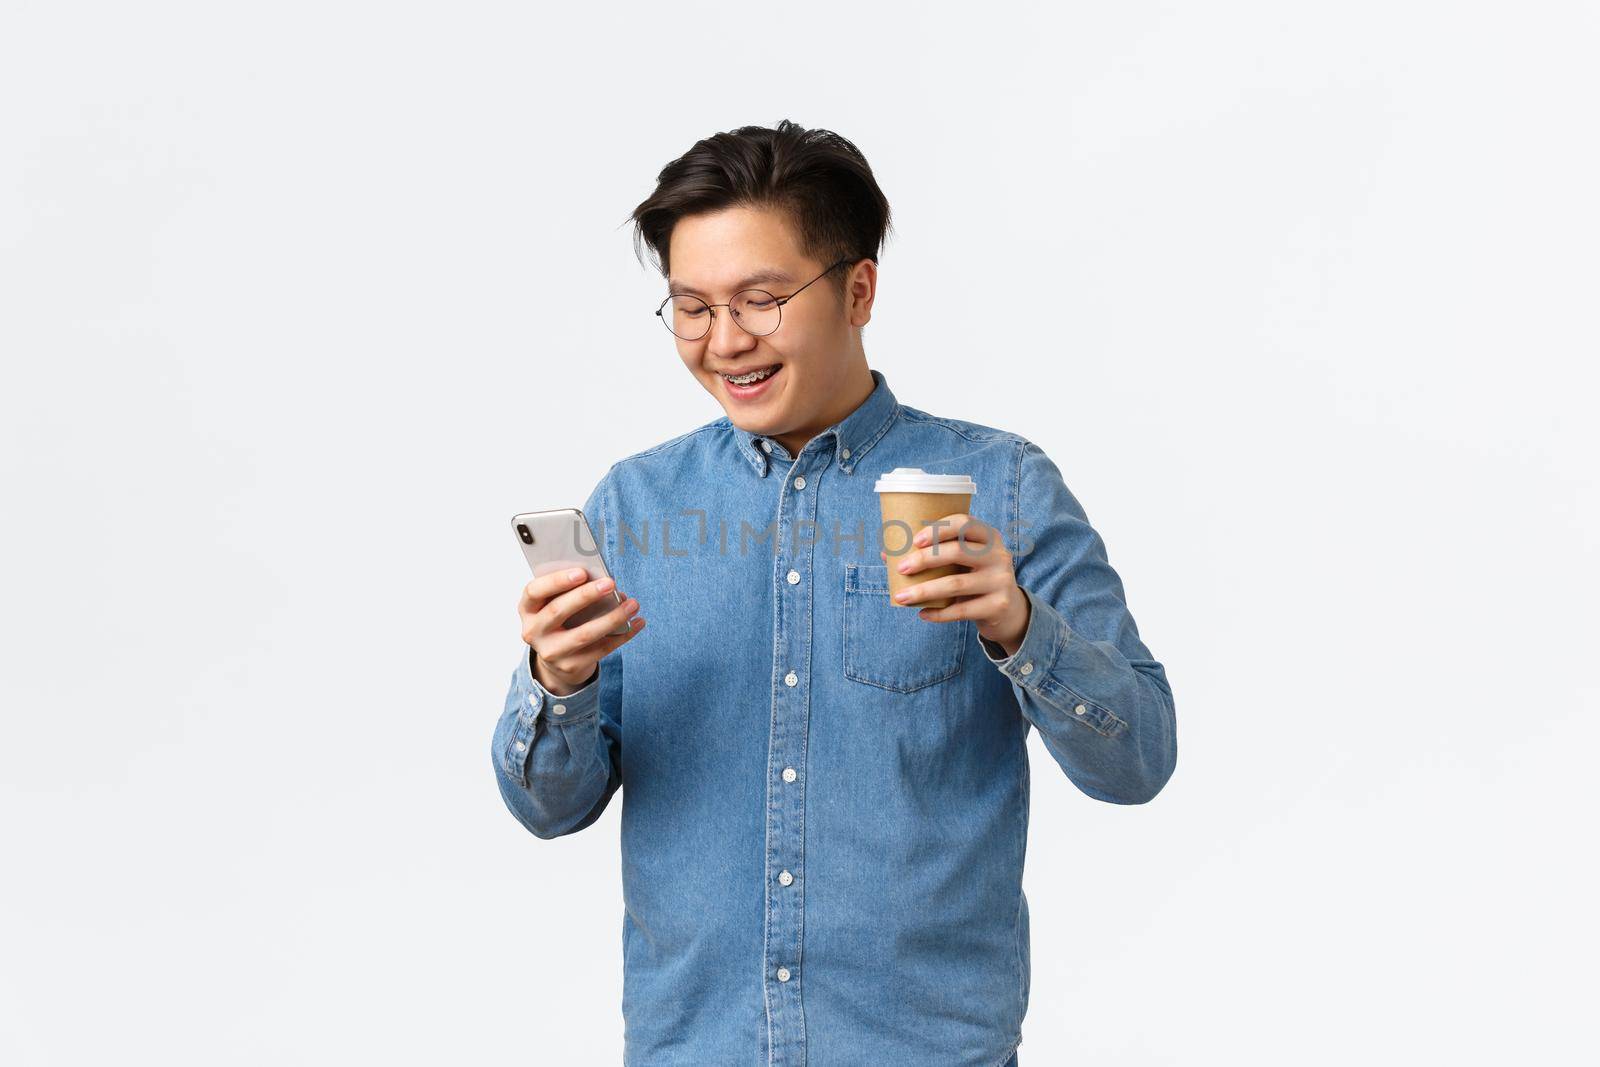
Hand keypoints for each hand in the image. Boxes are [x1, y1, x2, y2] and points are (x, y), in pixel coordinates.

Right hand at [518, 568, 644, 695]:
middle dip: (586, 595)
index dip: (557, 581)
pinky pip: (600, 649)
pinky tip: (637, 622)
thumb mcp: (555, 603)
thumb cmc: (561, 619)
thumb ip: (570, 591)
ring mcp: (550, 652)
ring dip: (612, 617)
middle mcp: (533, 631)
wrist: (557, 659)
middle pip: (558, 611)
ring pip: (583, 634)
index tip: (582, 572)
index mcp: (527, 609)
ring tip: (633, 604)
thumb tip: (603, 582)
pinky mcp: (570, 666)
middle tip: (610, 583)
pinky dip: (622, 635)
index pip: (534, 591)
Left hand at [882, 513, 1030, 656]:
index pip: (964, 522)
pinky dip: (939, 613)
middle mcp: (998, 555)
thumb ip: (933, 554)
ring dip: (924, 591)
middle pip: (958, 551)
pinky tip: (922, 613)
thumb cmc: (973, 577)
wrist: (1008, 610)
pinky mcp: (999, 605)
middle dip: (925, 559)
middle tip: (901, 569)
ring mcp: (1001, 580)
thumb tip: (887, 554)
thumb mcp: (962, 562)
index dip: (938, 529)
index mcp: (988, 536)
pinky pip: (962, 609)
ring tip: (901, 597)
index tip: (915, 541)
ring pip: (956, 584)